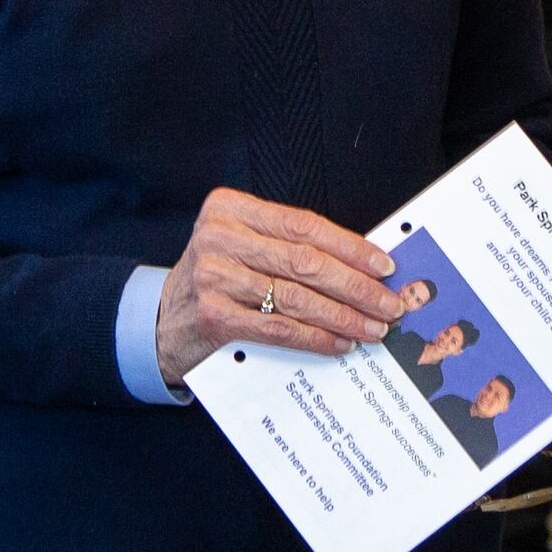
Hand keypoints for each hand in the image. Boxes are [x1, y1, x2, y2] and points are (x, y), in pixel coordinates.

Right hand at [155, 189, 403, 384]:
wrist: (162, 321)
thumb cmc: (217, 280)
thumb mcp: (243, 247)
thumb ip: (288, 247)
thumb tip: (362, 265)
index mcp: (230, 209)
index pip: (303, 225)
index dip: (350, 246)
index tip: (384, 265)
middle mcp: (219, 238)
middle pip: (305, 261)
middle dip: (356, 286)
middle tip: (389, 303)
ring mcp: (214, 277)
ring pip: (296, 297)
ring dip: (343, 316)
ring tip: (373, 328)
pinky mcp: (214, 317)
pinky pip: (279, 328)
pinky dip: (316, 337)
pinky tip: (340, 343)